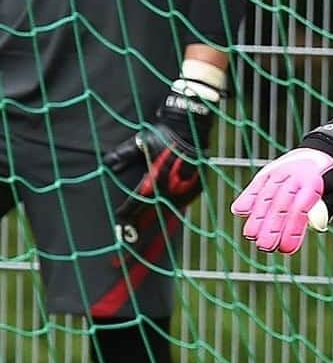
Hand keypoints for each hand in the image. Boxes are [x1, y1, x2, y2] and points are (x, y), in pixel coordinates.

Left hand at [105, 77, 216, 224]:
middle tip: (130, 234)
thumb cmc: (163, 134)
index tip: (119, 218)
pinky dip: (172, 213)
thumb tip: (107, 165)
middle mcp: (171, 186)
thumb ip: (123, 155)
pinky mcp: (196, 187)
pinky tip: (165, 220)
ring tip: (146, 235)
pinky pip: (182, 205)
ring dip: (157, 224)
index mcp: (156, 176)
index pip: (138, 200)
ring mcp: (186, 188)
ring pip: (169, 212)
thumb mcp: (140, 142)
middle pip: (153, 212)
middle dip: (140, 224)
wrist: (190, 127)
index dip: (128, 211)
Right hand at [231, 147, 332, 253]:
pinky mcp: (267, 172)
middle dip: (271, 227)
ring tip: (251, 236)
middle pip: (280, 204)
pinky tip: (239, 212)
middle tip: (266, 247)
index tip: (286, 249)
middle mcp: (293, 176)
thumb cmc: (325, 182)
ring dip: (256, 217)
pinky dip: (247, 197)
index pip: (300, 209)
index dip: (292, 230)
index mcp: (312, 182)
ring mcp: (278, 172)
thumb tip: (316, 227)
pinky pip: (255, 185)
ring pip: (265, 195)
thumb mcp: (332, 193)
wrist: (317, 153)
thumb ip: (324, 211)